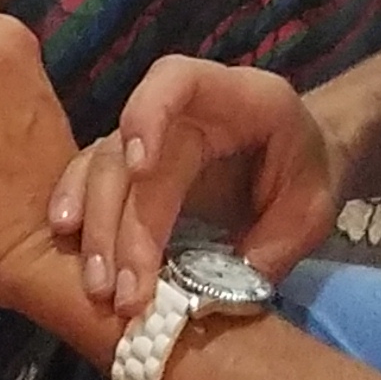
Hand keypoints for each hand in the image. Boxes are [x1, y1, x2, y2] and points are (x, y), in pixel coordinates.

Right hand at [53, 56, 351, 312]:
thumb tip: (212, 299)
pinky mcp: (131, 162)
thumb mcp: (312, 212)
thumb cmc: (308, 173)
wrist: (301, 157)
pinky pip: (90, 177)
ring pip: (103, 169)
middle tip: (123, 293)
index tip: (141, 170)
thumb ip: (270, 249)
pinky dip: (77, 209)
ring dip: (96, 230)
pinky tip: (68, 244)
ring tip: (98, 286)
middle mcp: (183, 108)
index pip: (178, 81)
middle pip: (130, 151)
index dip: (150, 113)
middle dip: (123, 224)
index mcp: (239, 98)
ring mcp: (150, 133)